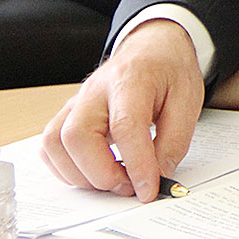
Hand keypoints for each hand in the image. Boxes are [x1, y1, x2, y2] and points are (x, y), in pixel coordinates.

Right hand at [40, 19, 204, 202]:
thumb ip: (174, 141)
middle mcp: (95, 89)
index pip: (125, 125)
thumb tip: (158, 176)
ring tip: (114, 180)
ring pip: (55, 144)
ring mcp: (76, 102)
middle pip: (77, 135)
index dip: (136, 163)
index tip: (148, 189)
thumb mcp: (188, 101)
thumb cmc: (168, 71)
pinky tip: (92, 172)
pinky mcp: (67, 115)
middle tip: (130, 186)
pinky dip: (65, 169)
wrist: (152, 49)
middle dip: (101, 173)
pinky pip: (49, 147)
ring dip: (80, 174)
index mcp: (131, 79)